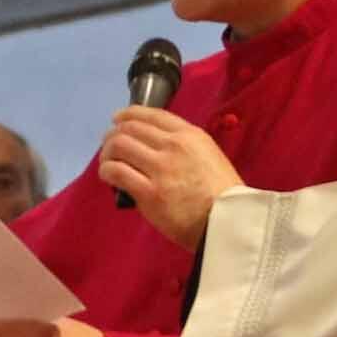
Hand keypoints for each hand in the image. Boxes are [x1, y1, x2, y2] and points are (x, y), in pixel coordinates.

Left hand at [98, 107, 240, 249]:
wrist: (229, 221)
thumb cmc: (223, 194)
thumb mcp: (210, 155)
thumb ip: (185, 147)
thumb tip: (156, 149)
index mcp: (190, 134)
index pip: (152, 114)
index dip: (128, 114)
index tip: (118, 120)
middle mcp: (173, 145)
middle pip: (130, 128)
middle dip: (114, 135)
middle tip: (109, 147)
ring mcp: (160, 168)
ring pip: (119, 145)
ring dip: (107, 153)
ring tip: (108, 163)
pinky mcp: (149, 192)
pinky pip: (116, 172)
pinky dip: (106, 171)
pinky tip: (108, 177)